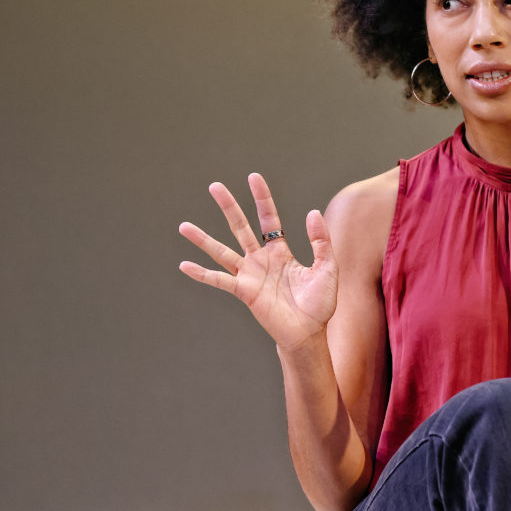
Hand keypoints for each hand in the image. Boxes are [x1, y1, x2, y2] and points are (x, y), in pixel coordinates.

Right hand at [178, 173, 337, 351]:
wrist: (309, 333)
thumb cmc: (319, 304)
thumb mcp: (327, 267)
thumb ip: (321, 241)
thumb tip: (312, 212)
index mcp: (280, 252)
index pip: (269, 219)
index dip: (262, 198)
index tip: (253, 177)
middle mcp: (261, 260)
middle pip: (241, 227)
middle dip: (228, 207)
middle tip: (214, 186)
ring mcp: (250, 275)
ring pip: (222, 251)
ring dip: (203, 239)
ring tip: (183, 226)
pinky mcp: (244, 292)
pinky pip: (220, 280)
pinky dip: (202, 273)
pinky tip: (184, 265)